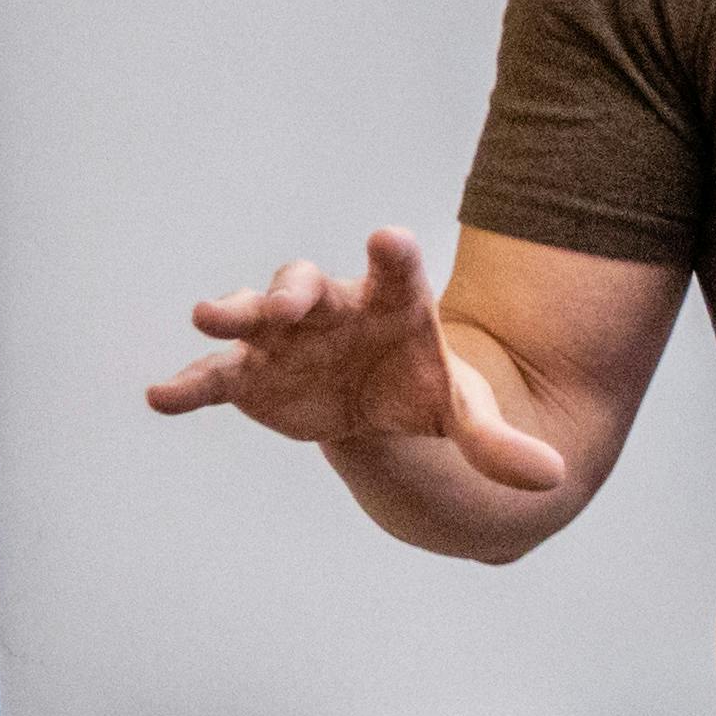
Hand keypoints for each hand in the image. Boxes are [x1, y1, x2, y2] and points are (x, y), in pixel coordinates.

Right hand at [144, 227, 568, 491]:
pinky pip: (214, 376)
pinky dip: (188, 385)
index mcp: (391, 305)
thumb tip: (554, 476)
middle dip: (293, 289)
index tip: (390, 239)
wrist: (380, 405)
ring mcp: (284, 338)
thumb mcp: (464, 415)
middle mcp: (329, 309)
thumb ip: (499, 442)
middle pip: (306, 284)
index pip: (395, 274)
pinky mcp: (251, 375)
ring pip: (251, 315)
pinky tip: (160, 399)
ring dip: (230, 312)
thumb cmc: (422, 388)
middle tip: (286, 301)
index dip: (392, 257)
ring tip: (206, 317)